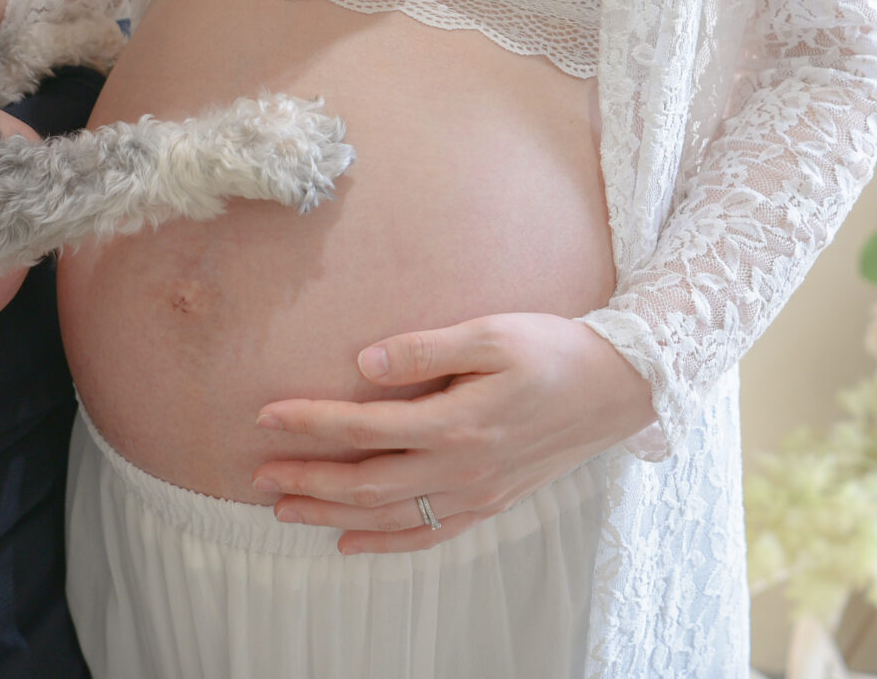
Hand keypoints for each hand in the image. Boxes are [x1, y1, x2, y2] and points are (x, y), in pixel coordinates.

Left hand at [249, 312, 655, 554]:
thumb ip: (426, 349)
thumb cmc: (554, 351)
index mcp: (456, 423)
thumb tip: (365, 362)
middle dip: (308, 480)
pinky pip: (427, 535)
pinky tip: (349, 541)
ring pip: (389, 517)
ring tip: (285, 509)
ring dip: (332, 514)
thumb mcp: (492, 333)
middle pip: (366, 484)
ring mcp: (476, 494)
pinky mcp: (489, 504)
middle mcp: (461, 469)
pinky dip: (384, 543)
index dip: (311, 422)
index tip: (266, 415)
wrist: (617, 389)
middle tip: (259, 475)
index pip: (364, 428)